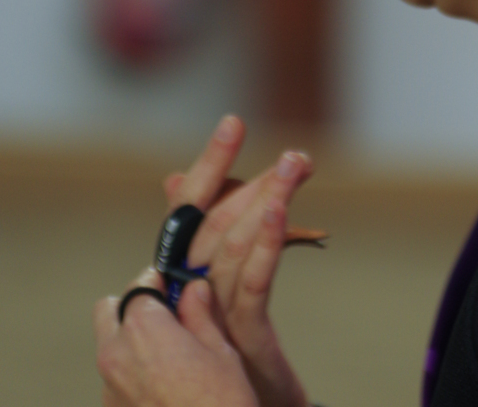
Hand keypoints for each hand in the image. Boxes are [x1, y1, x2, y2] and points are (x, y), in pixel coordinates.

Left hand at [94, 268, 261, 406]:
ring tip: (170, 359)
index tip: (175, 288)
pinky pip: (116, 380)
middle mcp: (117, 355)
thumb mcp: (221, 351)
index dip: (160, 283)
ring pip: (111, 348)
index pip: (140, 285)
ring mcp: (110, 389)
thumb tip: (194, 291)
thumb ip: (200, 314)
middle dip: (134, 309)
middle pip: (110, 311)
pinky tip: (165, 387)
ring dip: (133, 343)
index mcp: (144, 329)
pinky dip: (133, 375)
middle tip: (167, 319)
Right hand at [162, 117, 314, 405]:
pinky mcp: (237, 342)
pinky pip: (250, 286)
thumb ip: (208, 233)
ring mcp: (208, 318)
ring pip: (232, 247)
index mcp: (182, 277)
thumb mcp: (224, 291)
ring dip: (268, 200)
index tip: (233, 121)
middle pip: (216, 223)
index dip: (211, 163)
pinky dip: (266, 245)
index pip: (192, 209)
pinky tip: (282, 213)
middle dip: (257, 180)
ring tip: (299, 167)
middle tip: (297, 154)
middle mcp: (186, 293)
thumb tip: (178, 176)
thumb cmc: (233, 356)